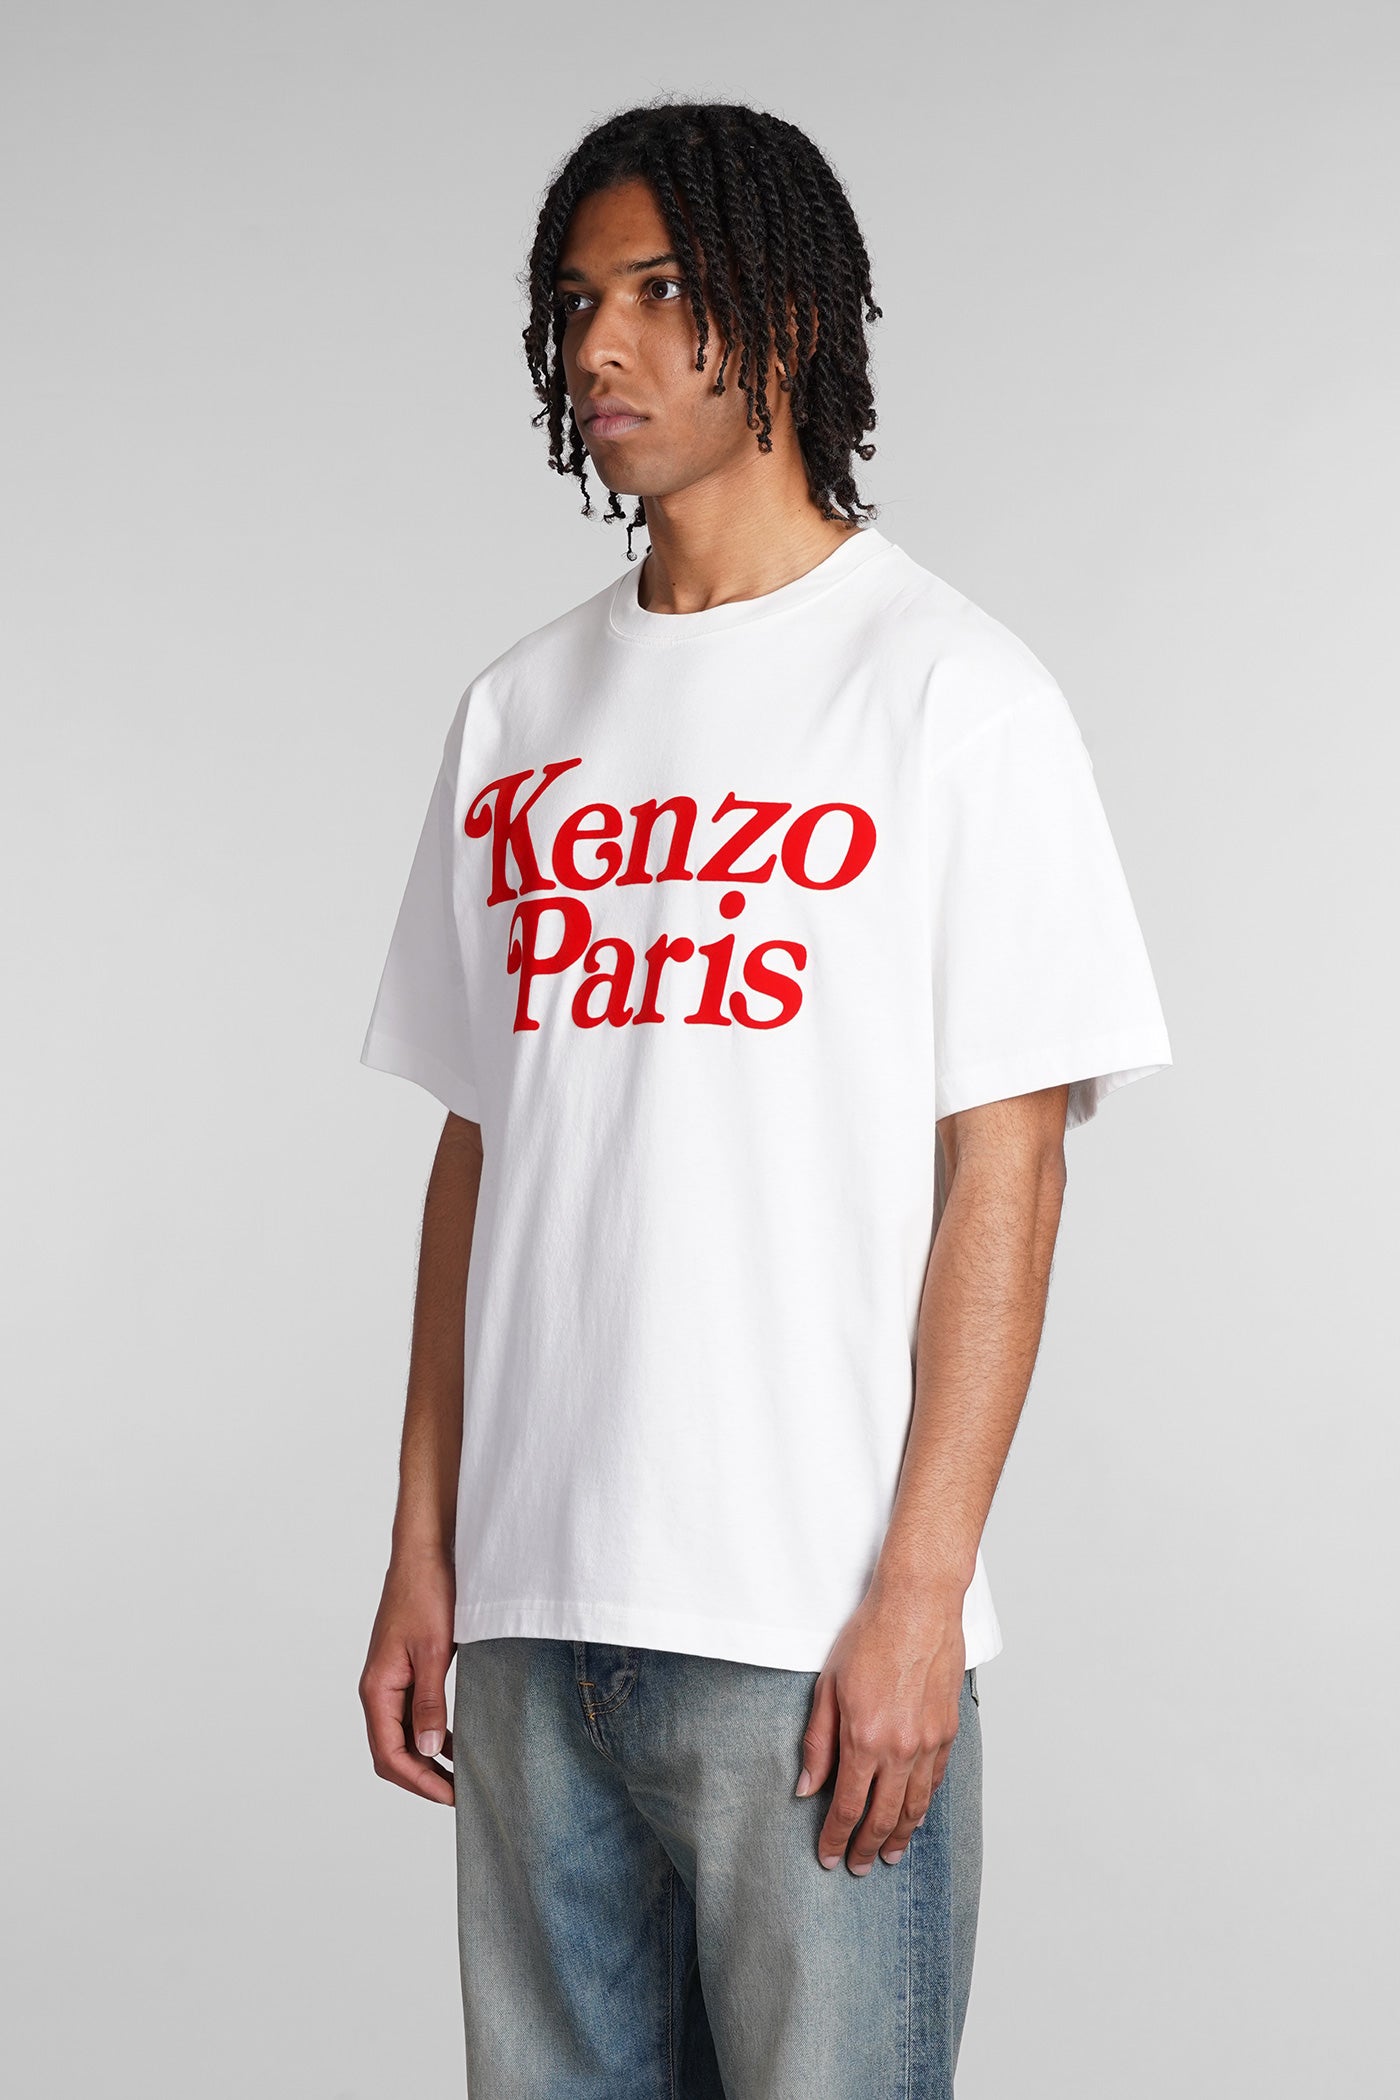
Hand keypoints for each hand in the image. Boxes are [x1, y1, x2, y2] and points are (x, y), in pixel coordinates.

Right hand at [358, 1547, 455, 1806]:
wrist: (425, 1552)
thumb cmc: (426, 1593)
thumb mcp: (433, 1651)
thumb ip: (429, 1702)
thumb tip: (430, 1749)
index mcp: (377, 1688)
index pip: (388, 1754)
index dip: (418, 1781)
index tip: (450, 1796)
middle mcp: (378, 1689)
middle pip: (391, 1751)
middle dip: (421, 1777)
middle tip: (458, 1793)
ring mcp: (391, 1680)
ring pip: (403, 1735)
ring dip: (428, 1757)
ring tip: (462, 1774)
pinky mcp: (406, 1669)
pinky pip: (413, 1714)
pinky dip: (432, 1732)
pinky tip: (457, 1740)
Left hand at [796, 1584, 965, 1873]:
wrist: (917, 1606)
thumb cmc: (869, 1637)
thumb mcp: (828, 1687)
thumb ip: (818, 1742)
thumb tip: (807, 1787)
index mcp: (864, 1740)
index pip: (847, 1808)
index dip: (836, 1839)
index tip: (828, 1857)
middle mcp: (900, 1750)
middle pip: (883, 1817)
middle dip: (866, 1847)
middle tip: (858, 1866)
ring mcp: (929, 1743)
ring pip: (915, 1806)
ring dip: (901, 1835)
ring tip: (889, 1854)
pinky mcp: (948, 1731)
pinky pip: (935, 1781)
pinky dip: (923, 1804)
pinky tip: (914, 1813)